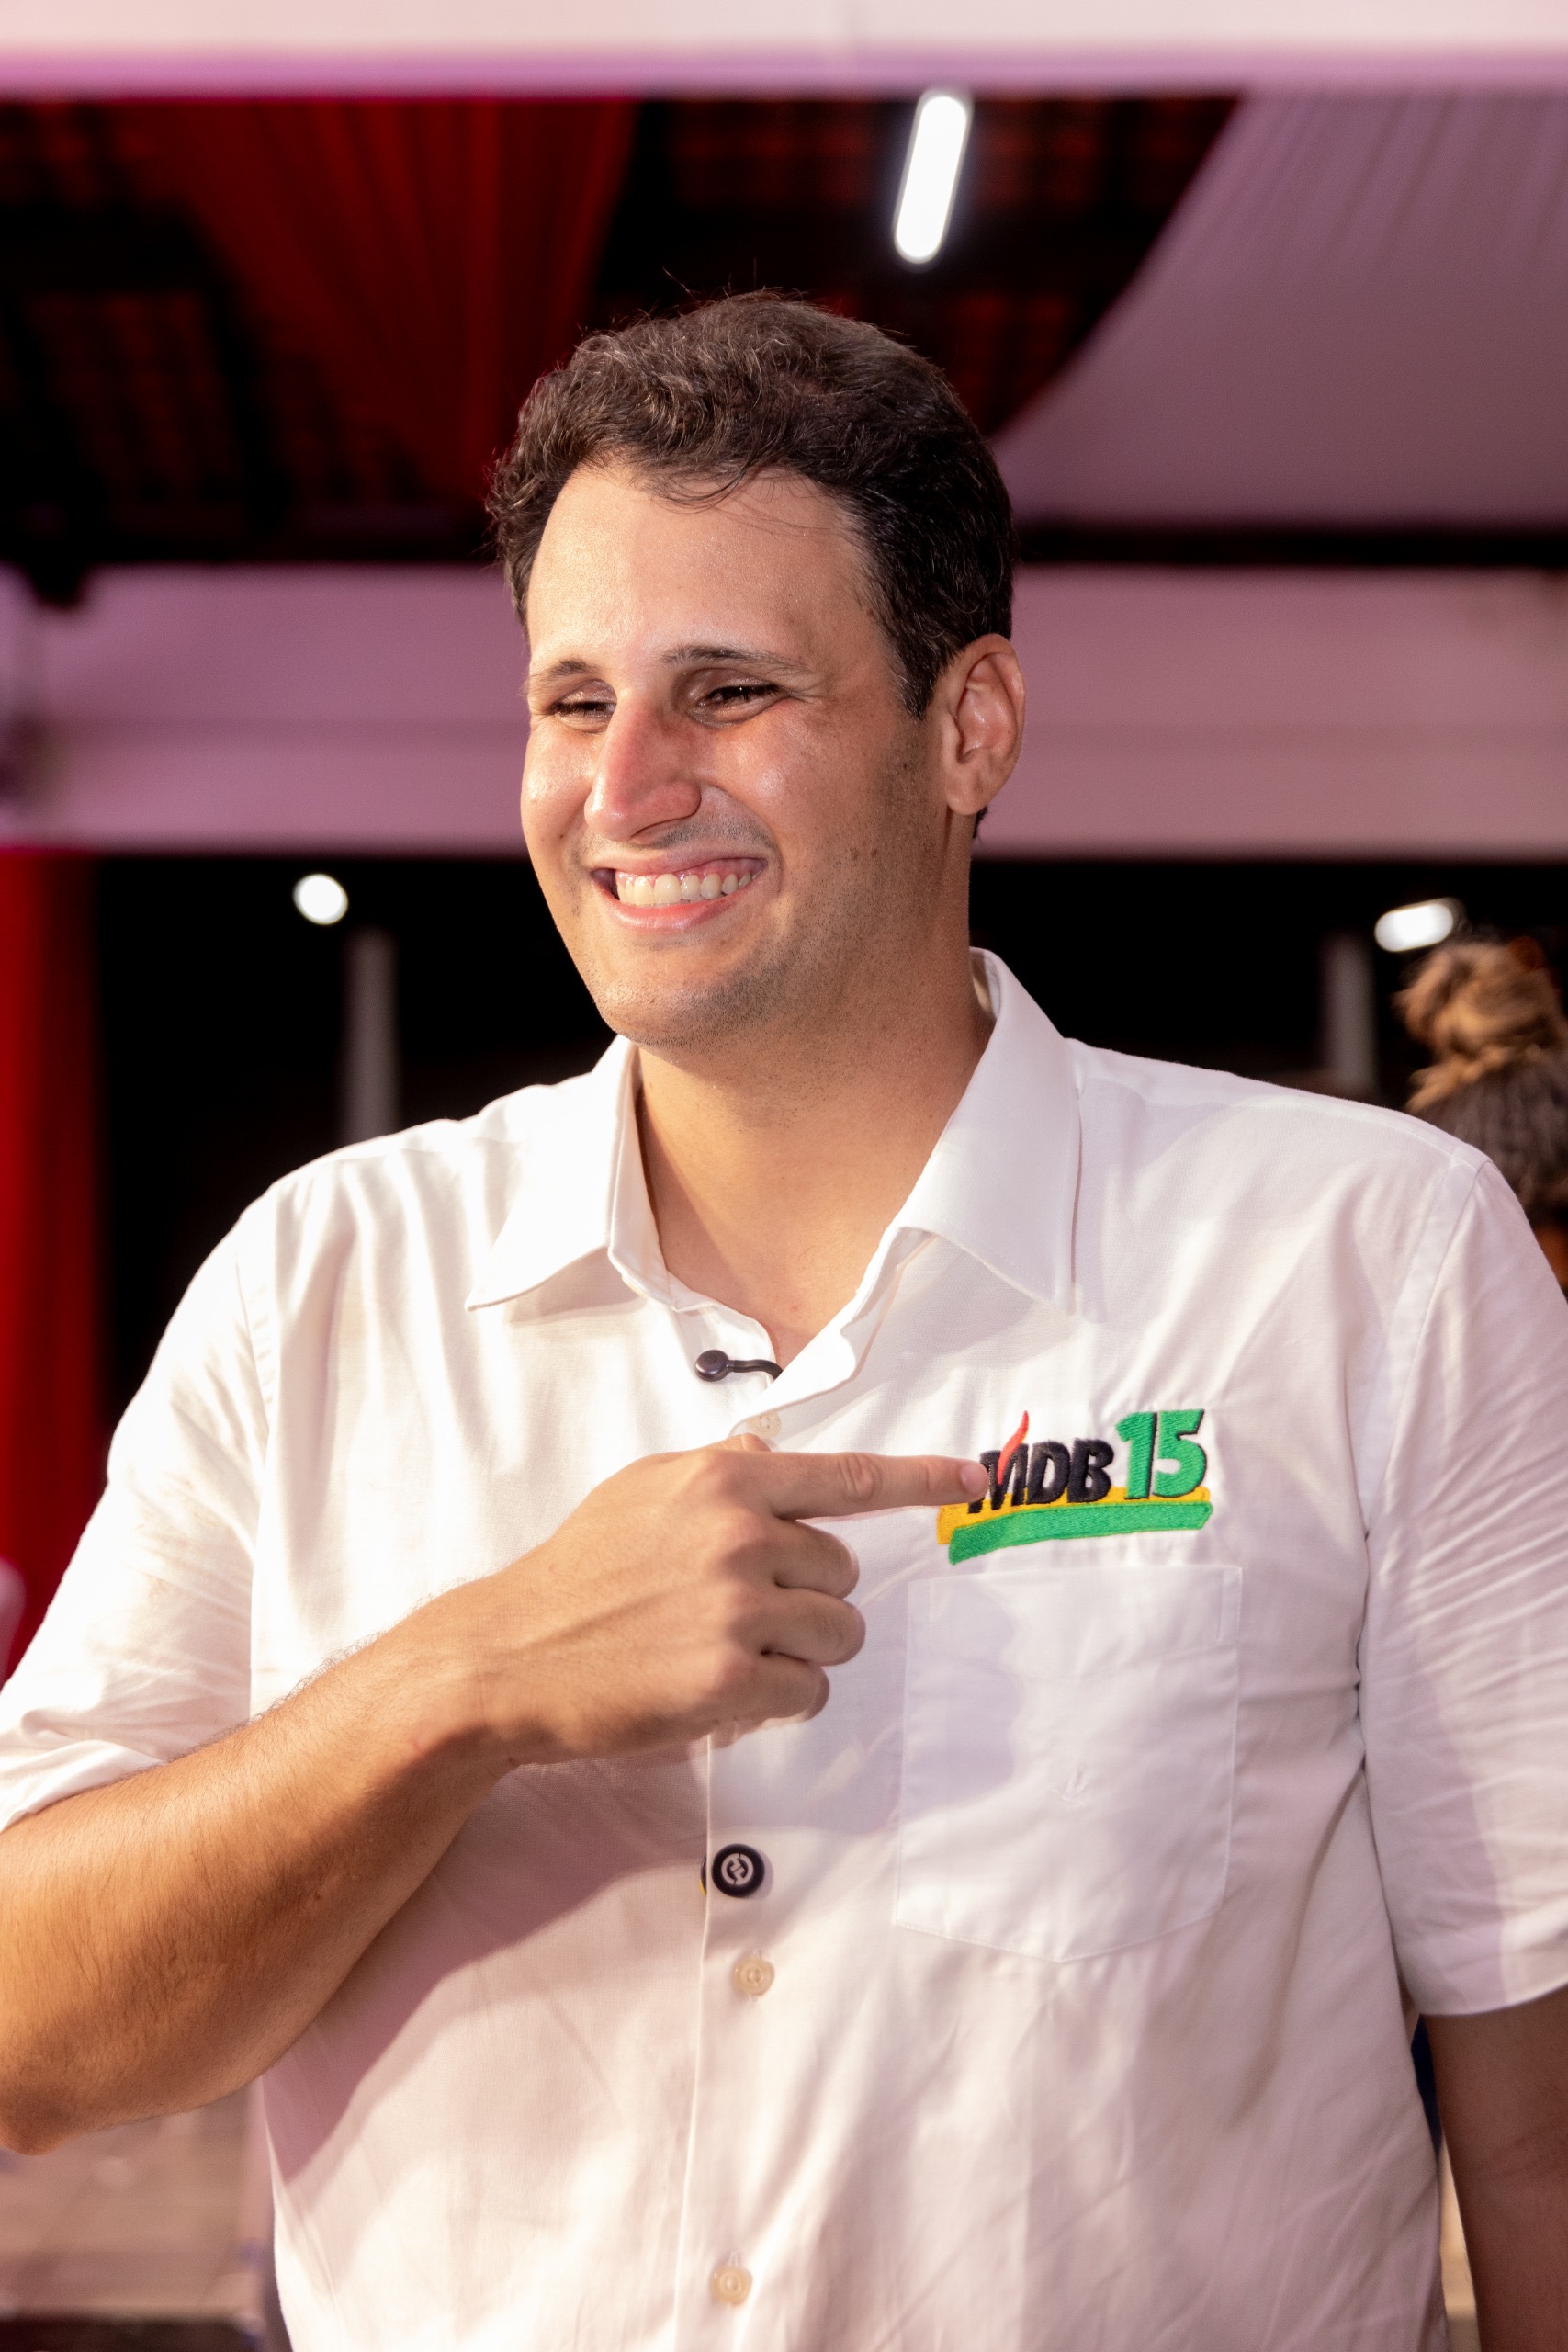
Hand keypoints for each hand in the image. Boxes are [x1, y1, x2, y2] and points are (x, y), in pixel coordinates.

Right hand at [450, 1440, 986, 1765]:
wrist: (511, 1656)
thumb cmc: (577, 1575)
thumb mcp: (642, 1491)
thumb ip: (721, 1475)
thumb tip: (778, 1456)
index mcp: (723, 1480)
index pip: (847, 1476)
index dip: (921, 1478)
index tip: (973, 1476)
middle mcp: (740, 1534)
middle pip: (844, 1569)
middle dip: (808, 1596)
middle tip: (738, 1612)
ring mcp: (738, 1605)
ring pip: (838, 1632)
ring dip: (801, 1651)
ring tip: (732, 1651)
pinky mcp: (732, 1677)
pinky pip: (807, 1690)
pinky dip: (778, 1698)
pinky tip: (723, 1689)